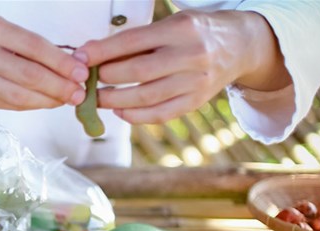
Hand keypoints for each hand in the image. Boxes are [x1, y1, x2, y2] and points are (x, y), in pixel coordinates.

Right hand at [0, 12, 87, 109]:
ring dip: (47, 100)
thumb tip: (61, 61)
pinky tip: (43, 102)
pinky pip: (6, 104)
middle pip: (28, 75)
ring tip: (65, 100)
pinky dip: (28, 104)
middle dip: (59, 86)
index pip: (33, 47)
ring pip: (18, 95)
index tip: (79, 71)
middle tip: (79, 92)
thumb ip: (21, 42)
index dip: (60, 62)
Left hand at [76, 10, 288, 124]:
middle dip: (107, 77)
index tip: (80, 58)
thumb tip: (91, 55)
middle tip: (88, 81)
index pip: (133, 41)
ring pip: (147, 97)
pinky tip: (120, 112)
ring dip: (115, 101)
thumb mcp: (170, 25)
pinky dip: (136, 116)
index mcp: (181, 29)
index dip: (102, 52)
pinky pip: (161, 114)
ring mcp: (196, 81)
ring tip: (98, 99)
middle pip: (138, 72)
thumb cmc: (193, 33)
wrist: (239, 44)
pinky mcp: (196, 101)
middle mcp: (191, 55)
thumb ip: (136, 41)